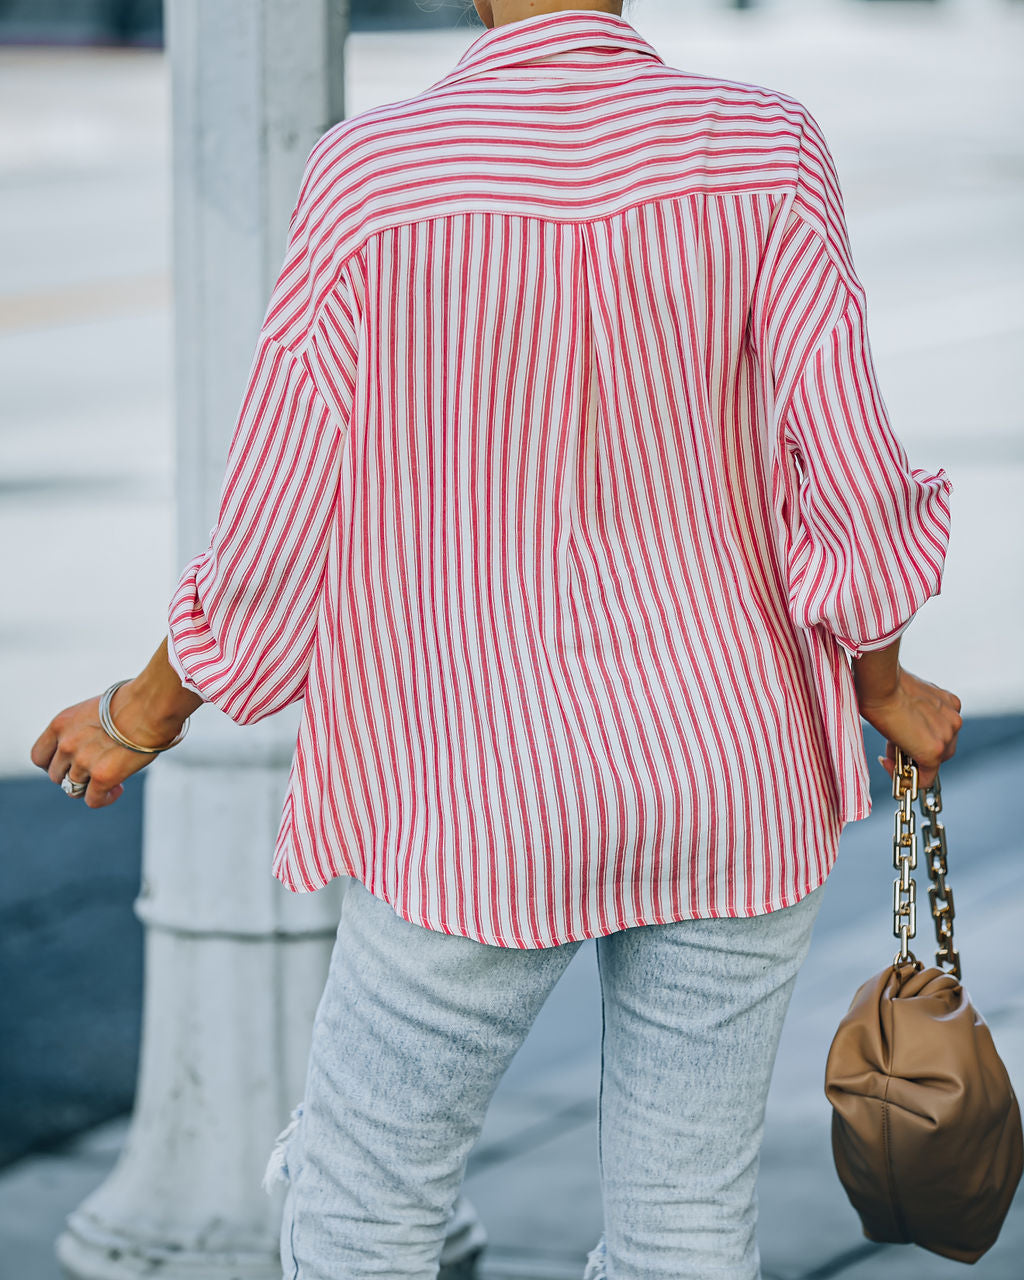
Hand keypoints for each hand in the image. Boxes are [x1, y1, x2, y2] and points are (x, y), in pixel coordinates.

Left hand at [29, 681, 176, 808]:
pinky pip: (93, 800)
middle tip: (94, 772)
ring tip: (112, 780)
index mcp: (61, 724)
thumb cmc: (132, 702)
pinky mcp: (102, 777)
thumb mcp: (94, 710)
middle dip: (74, 776)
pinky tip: (117, 789)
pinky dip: (104, 798)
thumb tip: (93, 745)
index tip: (68, 764)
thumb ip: (83, 730)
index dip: (52, 764)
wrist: (150, 705)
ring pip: (74, 789)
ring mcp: (83, 762)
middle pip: (56, 776)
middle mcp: (66, 744)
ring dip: (91, 787)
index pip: (39, 756)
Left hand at [856, 668, 961, 789]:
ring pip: (946, 738)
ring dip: (930, 737)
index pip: (927, 778)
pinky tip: (919, 713)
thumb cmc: (880, 712)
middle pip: (939, 758)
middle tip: (901, 749)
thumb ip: (907, 753)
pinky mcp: (952, 701)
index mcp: (932, 751)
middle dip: (921, 756)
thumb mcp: (891, 742)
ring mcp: (952, 717)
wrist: (882, 682)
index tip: (897, 767)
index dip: (909, 775)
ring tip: (908, 729)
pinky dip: (936, 719)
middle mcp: (947, 736)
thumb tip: (910, 756)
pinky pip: (947, 718)